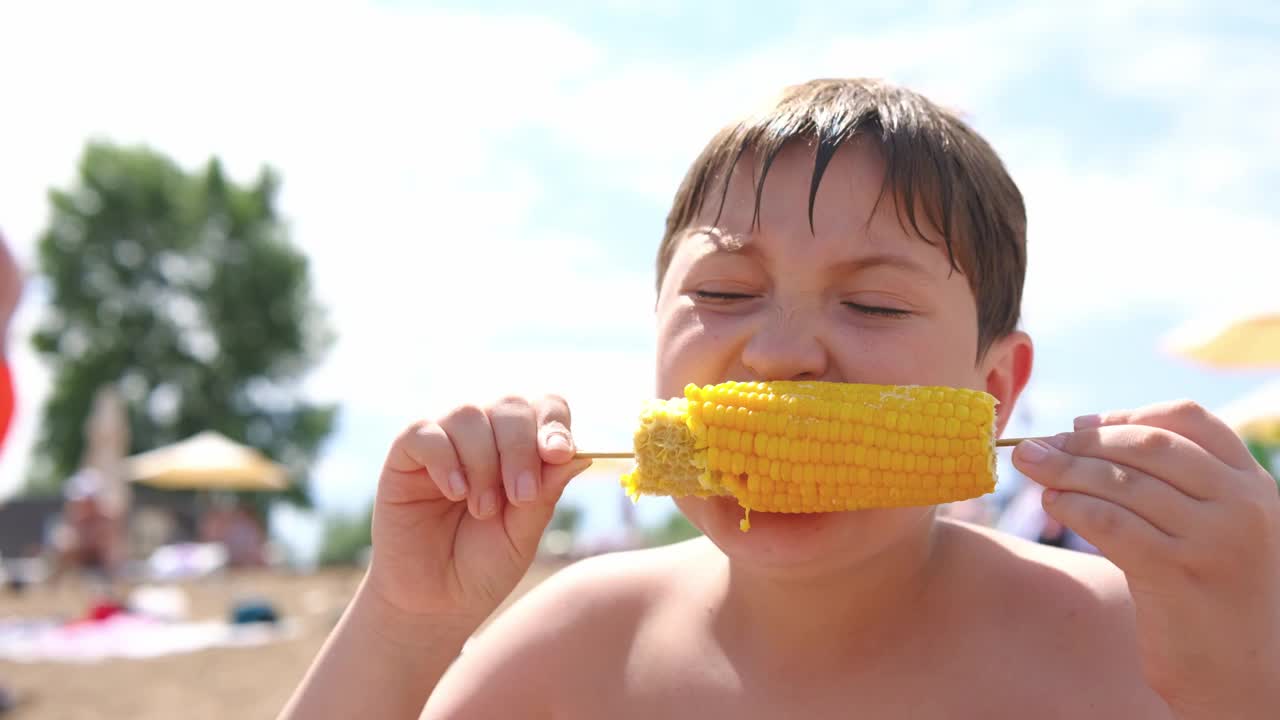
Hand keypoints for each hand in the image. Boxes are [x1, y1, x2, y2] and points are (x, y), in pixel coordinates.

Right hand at [365, 394, 591, 624]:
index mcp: (520, 448)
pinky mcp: (404, 457)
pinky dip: (445, 460)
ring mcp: (443, 442)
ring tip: (483, 509)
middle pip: (510, 406)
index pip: (544, 406)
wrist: (435, 603)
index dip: (554, 423)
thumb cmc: (483, 565)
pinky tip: (455, 493)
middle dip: (521, 448)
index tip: (559, 454)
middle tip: (521, 496)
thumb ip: (546, 492)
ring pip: (468, 414)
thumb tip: (579, 454)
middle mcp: (483, 436)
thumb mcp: (523, 533)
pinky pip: (424, 432)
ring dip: (484, 462)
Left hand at [1012, 401, 1279, 717]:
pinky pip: (1112, 523)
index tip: (1082, 424)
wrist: (1239, 675)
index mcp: (1255, 484)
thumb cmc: (1207, 592)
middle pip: (1147, 444)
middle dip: (1083, 441)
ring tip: (1031, 466)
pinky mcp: (1179, 575)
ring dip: (1065, 469)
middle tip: (1037, 445)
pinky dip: (1074, 505)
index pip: (1190, 419)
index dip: (1128, 414)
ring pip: (1123, 483)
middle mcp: (1243, 505)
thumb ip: (1170, 480)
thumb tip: (1084, 425)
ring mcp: (1214, 540)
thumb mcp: (1209, 527)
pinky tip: (1052, 503)